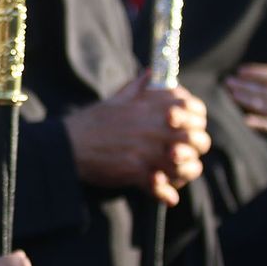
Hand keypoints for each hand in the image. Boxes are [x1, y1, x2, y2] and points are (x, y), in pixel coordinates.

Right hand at [62, 72, 209, 205]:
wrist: (69, 145)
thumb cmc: (93, 121)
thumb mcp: (118, 98)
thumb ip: (140, 86)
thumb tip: (154, 71)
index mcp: (152, 105)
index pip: (194, 108)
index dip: (198, 119)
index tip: (191, 126)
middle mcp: (154, 125)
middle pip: (197, 138)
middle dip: (197, 148)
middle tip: (186, 153)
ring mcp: (147, 149)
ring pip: (187, 165)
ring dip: (185, 172)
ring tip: (176, 174)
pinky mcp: (136, 171)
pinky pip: (164, 186)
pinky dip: (166, 193)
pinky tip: (164, 194)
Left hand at [225, 63, 266, 141]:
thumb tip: (259, 74)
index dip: (256, 72)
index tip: (240, 70)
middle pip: (266, 89)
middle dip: (246, 85)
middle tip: (228, 81)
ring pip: (266, 105)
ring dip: (248, 99)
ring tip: (232, 94)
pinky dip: (259, 123)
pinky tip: (246, 120)